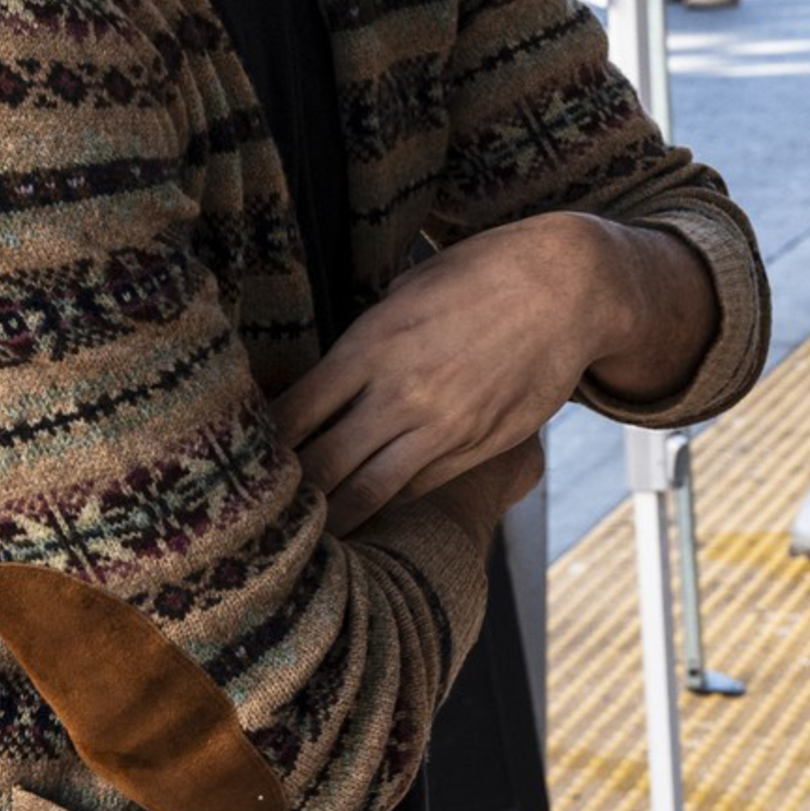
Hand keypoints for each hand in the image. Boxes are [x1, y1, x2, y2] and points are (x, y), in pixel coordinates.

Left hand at [274, 218, 620, 532]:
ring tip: (301, 537)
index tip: (238, 461)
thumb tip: (325, 373)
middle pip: (320, 467)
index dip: (259, 447)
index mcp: (371, 345)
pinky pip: (418, 489)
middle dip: (286, 495)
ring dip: (332, 518)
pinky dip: (386, 504)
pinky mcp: (480, 447)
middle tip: (258, 513)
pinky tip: (364, 513)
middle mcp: (402, 394)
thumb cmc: (483, 273)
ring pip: (368, 494)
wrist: (570, 287)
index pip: (293, 414)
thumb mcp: (408, 290)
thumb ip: (365, 338)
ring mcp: (444, 427)